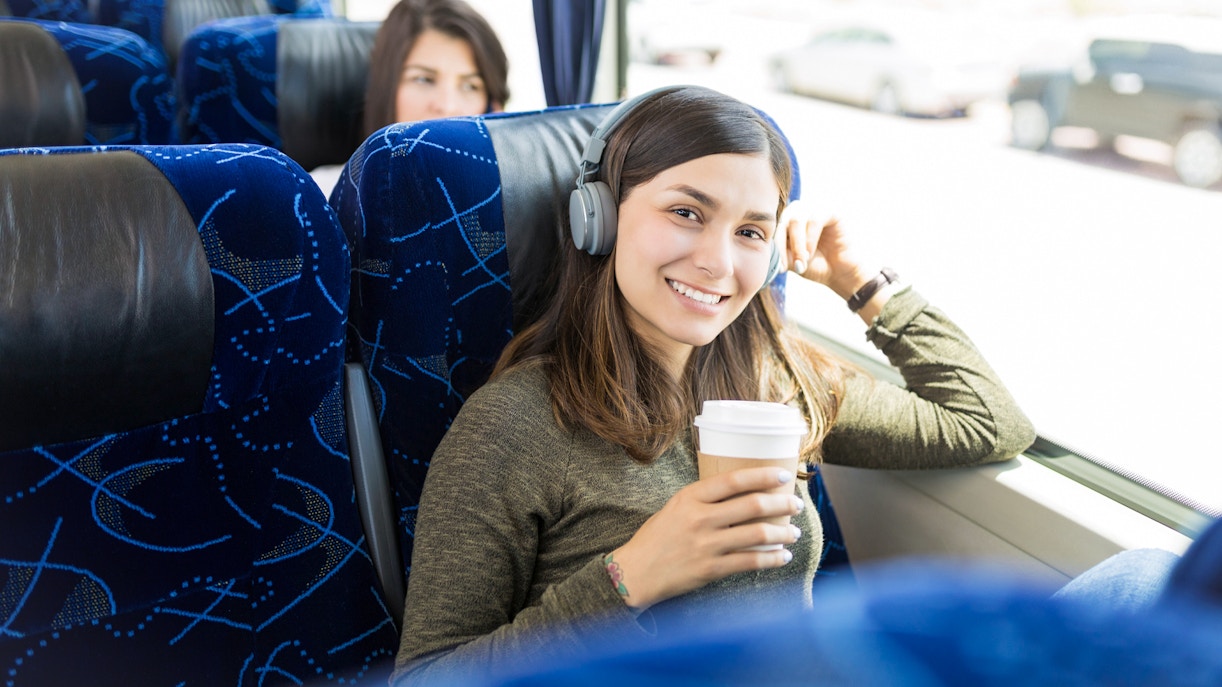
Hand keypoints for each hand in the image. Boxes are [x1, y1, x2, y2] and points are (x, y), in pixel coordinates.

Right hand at [606, 467, 803, 609]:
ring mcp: (707, 545)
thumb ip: (703, 500)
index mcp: (690, 498)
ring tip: (794, 532)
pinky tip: (783, 556)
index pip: (734, 480)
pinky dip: (772, 559)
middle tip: (795, 504)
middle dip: (781, 503)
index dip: (763, 476)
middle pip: (752, 505)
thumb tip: (742, 493)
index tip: (782, 475)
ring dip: (783, 532)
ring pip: (757, 534)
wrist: (635, 573)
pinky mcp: (711, 569)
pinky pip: (750, 561)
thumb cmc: (656, 538)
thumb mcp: (675, 507)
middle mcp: (700, 518)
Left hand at [778, 200, 871, 300]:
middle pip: (783, 221)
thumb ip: (779, 251)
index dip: (775, 248)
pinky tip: (811, 252)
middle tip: (794, 265)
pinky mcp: (830, 210)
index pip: (773, 227)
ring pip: (796, 219)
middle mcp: (798, 210)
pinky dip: (810, 239)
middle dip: (786, 246)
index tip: (780, 269)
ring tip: (804, 260)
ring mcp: (813, 208)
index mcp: (785, 220)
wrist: (838, 273)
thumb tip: (765, 248)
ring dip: (798, 244)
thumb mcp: (790, 260)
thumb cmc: (813, 265)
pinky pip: (814, 219)